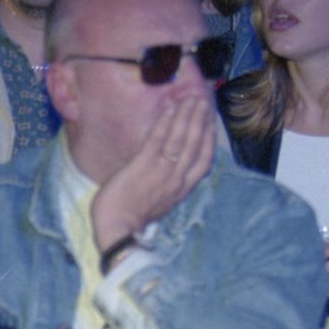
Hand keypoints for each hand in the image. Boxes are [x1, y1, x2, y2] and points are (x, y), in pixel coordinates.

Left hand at [91, 92, 214, 255]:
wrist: (117, 230)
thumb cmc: (132, 218)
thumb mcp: (161, 203)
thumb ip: (169, 185)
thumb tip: (171, 170)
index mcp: (183, 188)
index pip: (204, 159)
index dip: (209, 137)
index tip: (211, 121)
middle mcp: (177, 178)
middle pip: (195, 143)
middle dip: (200, 119)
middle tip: (202, 100)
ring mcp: (161, 171)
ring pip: (180, 138)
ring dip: (186, 115)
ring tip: (190, 98)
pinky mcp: (143, 166)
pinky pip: (158, 139)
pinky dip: (165, 122)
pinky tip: (169, 107)